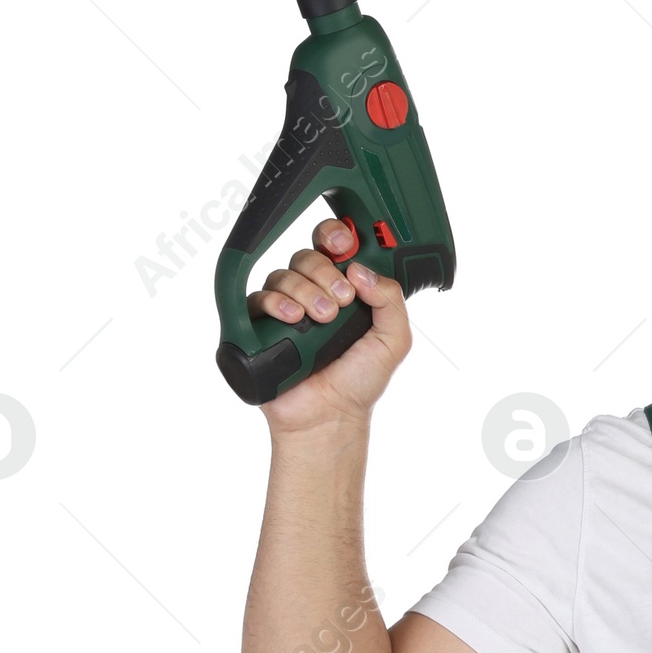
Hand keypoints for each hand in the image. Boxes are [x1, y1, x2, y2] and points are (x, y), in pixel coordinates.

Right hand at [254, 218, 410, 433]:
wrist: (329, 417)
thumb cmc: (359, 382)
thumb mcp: (393, 341)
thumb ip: (390, 300)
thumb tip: (360, 269)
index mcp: (343, 289)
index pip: (332, 245)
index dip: (334, 235)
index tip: (343, 244)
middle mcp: (312, 293)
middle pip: (307, 257)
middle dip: (324, 272)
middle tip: (340, 302)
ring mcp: (285, 309)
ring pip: (284, 275)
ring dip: (304, 291)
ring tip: (321, 320)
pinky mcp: (261, 327)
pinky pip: (258, 298)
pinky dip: (275, 303)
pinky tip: (292, 319)